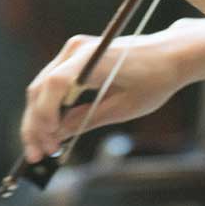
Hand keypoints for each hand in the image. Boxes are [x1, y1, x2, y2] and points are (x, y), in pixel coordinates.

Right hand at [20, 26, 187, 164]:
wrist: (169, 55)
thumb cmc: (153, 80)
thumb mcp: (123, 108)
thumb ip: (87, 120)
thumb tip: (58, 136)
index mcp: (91, 57)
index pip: (54, 84)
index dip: (45, 114)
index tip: (49, 140)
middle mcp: (75, 49)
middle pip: (40, 88)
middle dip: (35, 124)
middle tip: (36, 155)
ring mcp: (73, 52)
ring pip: (41, 88)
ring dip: (38, 119)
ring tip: (41, 149)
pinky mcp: (75, 58)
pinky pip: (52, 85)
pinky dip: (49, 108)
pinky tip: (51, 132)